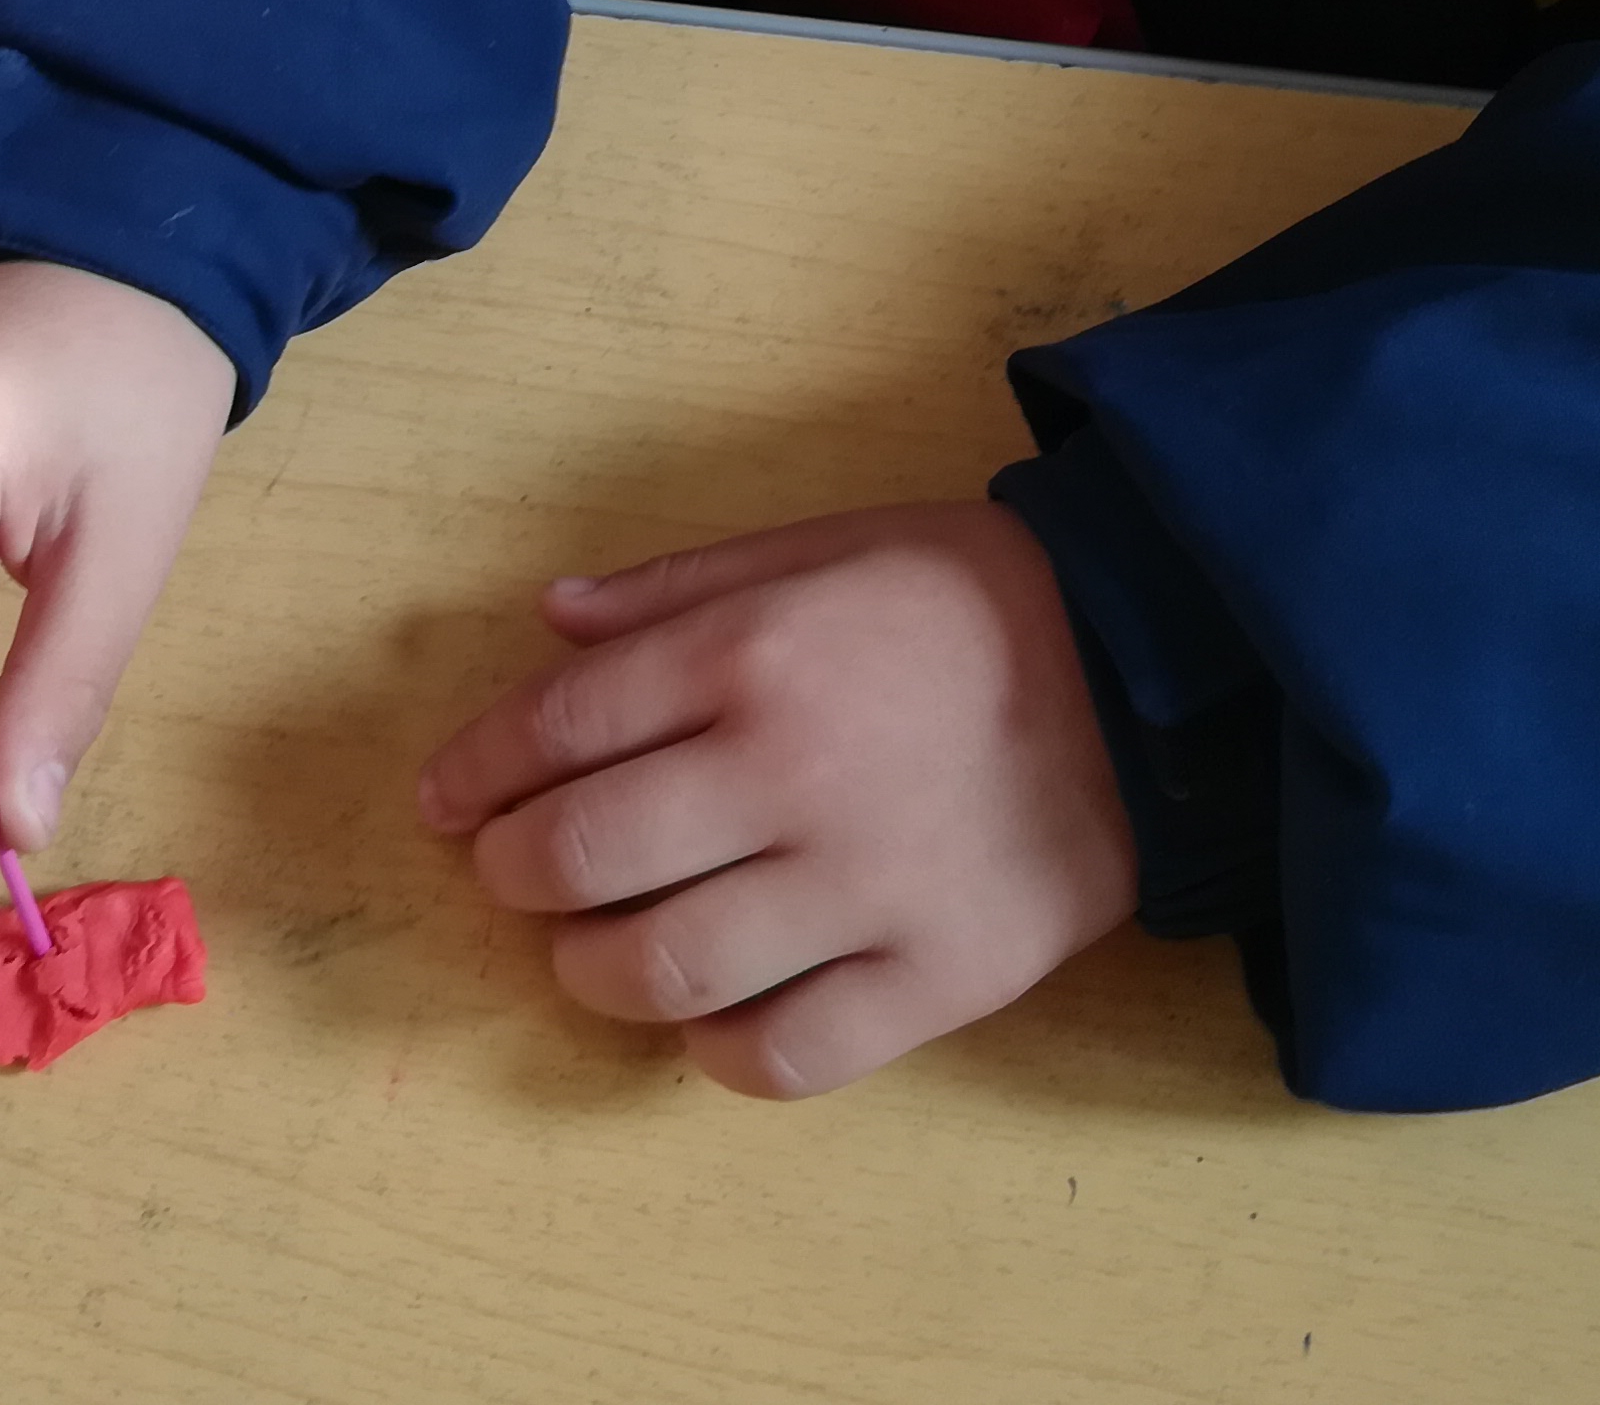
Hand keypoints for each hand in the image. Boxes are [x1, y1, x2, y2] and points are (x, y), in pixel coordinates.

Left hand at [417, 502, 1138, 1097]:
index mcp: (755, 652)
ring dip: (589, 971)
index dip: (475, 770)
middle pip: (583, 856)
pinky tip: (703, 1018)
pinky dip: (715, 1052)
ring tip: (586, 953)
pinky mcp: (938, 977)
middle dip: (513, 872)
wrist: (1155, 671)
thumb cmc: (973, 597)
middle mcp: (792, 773)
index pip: (558, 725)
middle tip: (510, 873)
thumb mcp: (822, 545)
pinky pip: (786, 1054)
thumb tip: (544, 622)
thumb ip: (677, 587)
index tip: (444, 801)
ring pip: (665, 969)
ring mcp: (866, 887)